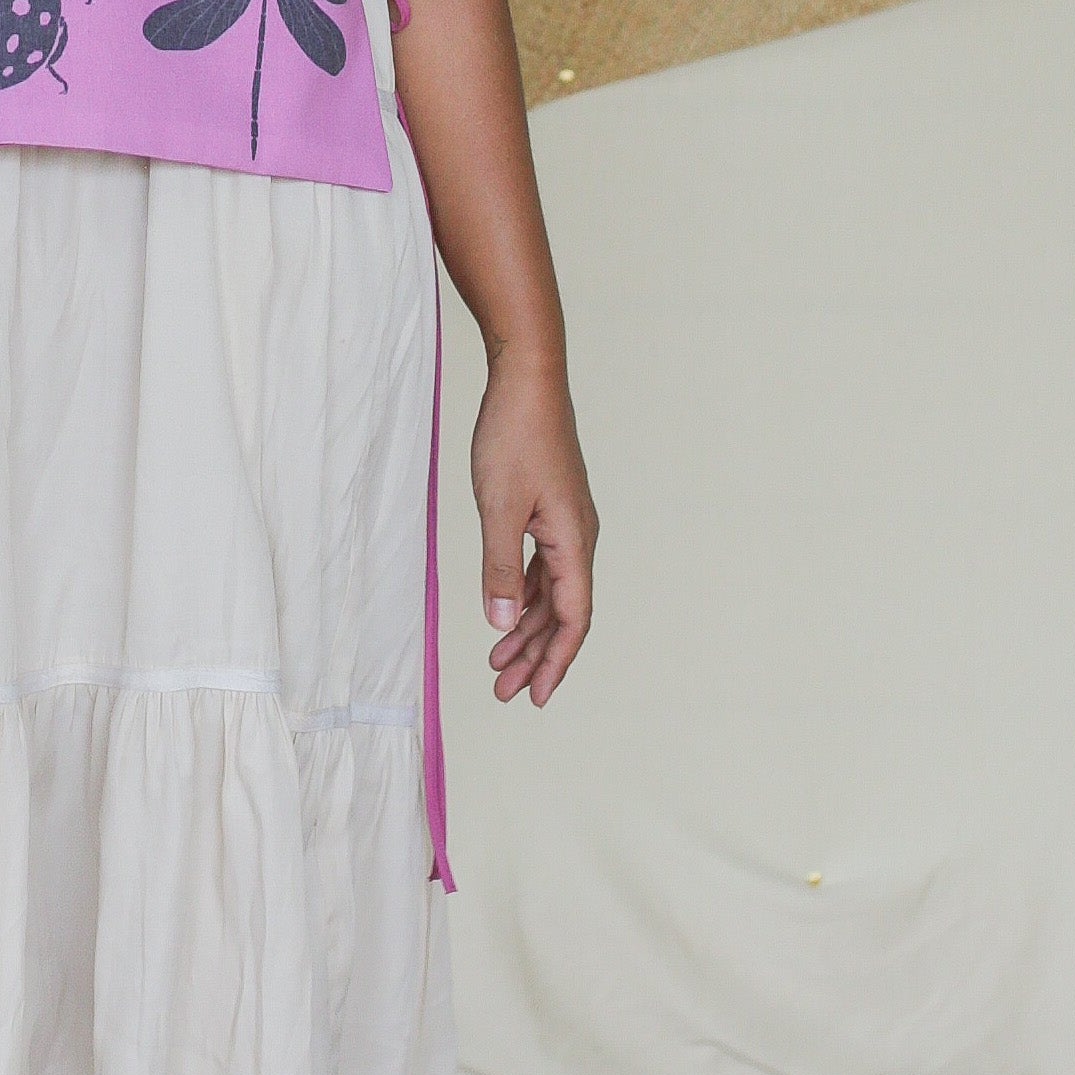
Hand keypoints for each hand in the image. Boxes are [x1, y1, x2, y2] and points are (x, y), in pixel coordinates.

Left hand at [472, 348, 595, 707]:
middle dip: (534, 655)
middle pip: (561, 612)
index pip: (571, 617)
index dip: (555, 659)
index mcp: (572, 541)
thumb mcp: (498, 507)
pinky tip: (505, 612)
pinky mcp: (548, 511)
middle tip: (505, 692)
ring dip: (525, 628)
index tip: (536, 695)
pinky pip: (541, 568)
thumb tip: (500, 624)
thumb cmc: (514, 437)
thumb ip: (499, 567)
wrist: (526, 379)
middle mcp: (576, 538)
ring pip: (549, 592)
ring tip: (499, 663)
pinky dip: (523, 594)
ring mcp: (563, 524)